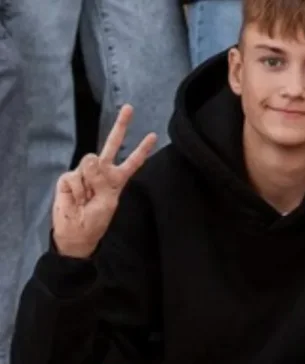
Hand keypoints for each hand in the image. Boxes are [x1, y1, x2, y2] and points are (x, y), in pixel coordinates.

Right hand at [52, 104, 156, 257]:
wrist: (75, 232)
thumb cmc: (95, 220)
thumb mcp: (107, 201)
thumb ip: (102, 179)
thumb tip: (91, 158)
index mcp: (117, 179)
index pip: (132, 162)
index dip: (142, 150)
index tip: (153, 135)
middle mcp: (102, 171)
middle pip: (112, 144)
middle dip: (121, 126)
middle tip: (129, 107)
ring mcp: (85, 172)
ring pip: (90, 163)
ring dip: (89, 184)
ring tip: (86, 199)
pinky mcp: (69, 177)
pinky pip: (75, 177)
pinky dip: (77, 190)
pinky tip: (76, 198)